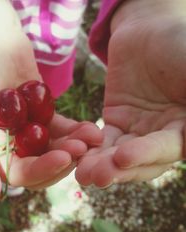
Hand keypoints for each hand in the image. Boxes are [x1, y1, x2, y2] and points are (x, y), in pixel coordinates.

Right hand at [0, 0, 102, 200]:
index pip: (17, 174)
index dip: (40, 170)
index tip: (63, 158)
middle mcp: (8, 148)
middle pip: (40, 168)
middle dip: (62, 161)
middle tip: (81, 149)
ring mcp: (26, 134)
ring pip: (53, 152)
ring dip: (73, 148)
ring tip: (90, 138)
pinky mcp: (42, 118)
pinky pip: (61, 132)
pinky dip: (75, 133)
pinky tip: (90, 129)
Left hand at [76, 0, 185, 186]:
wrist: (146, 32)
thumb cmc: (176, 46)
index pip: (168, 149)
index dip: (147, 155)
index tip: (124, 157)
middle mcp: (164, 137)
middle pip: (141, 161)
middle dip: (119, 170)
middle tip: (97, 177)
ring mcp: (138, 132)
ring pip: (119, 155)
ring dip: (101, 165)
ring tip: (82, 173)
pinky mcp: (115, 124)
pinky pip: (102, 140)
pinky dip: (91, 148)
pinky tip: (77, 153)